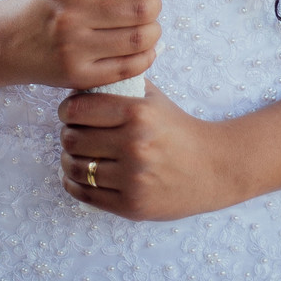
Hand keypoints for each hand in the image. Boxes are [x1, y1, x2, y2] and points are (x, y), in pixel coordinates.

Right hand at [0, 0, 161, 90]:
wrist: (8, 42)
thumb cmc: (45, 5)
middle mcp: (71, 14)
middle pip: (140, 7)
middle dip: (155, 4)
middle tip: (151, 5)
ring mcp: (74, 48)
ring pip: (139, 39)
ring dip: (154, 32)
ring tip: (148, 28)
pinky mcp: (78, 76)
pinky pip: (129, 68)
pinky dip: (146, 57)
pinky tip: (143, 50)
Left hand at [58, 83, 240, 220]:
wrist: (213, 168)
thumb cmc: (179, 129)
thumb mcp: (155, 99)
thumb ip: (122, 84)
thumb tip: (87, 74)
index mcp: (138, 114)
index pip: (79, 109)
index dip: (67, 110)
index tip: (68, 112)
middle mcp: (134, 145)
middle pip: (73, 139)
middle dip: (67, 134)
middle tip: (72, 133)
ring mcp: (133, 178)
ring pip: (75, 168)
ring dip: (68, 160)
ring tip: (74, 154)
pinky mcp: (132, 206)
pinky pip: (86, 195)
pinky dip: (74, 184)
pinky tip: (79, 176)